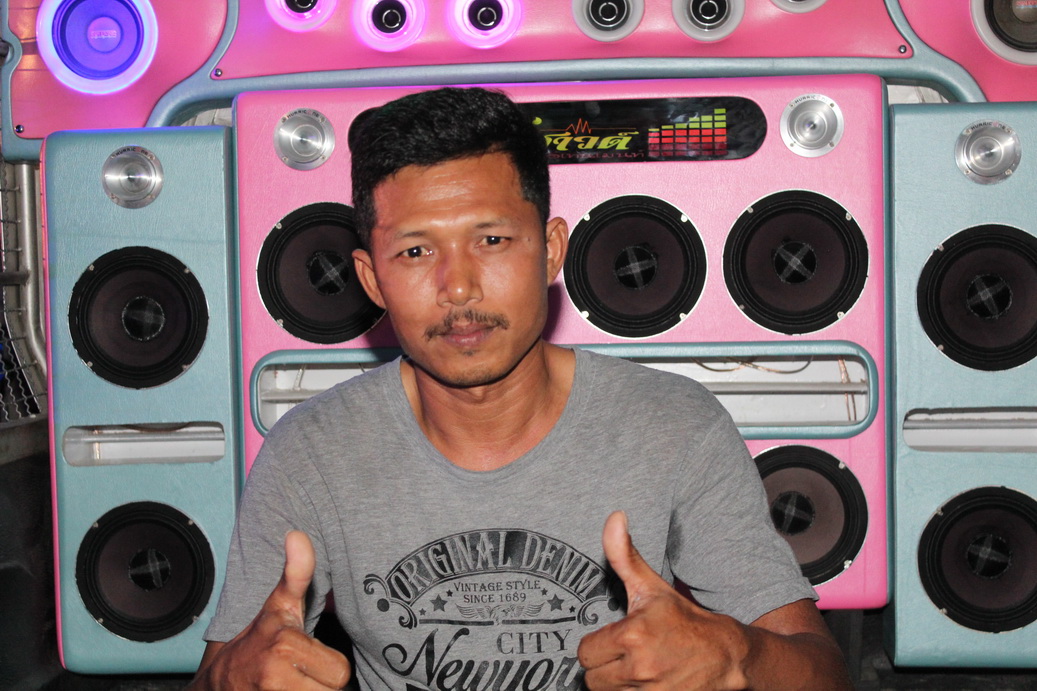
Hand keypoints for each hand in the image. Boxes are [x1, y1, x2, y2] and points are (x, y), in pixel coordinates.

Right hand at [200, 531, 350, 689]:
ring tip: (295, 684)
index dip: (330, 668)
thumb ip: (296, 572)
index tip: (311, 657)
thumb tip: (297, 534)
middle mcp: (275, 674)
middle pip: (334, 690)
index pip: (341, 671)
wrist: (218, 684)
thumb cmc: (257, 640)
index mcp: (285, 644)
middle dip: (323, 685)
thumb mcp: (278, 605)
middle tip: (304, 674)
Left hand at [577, 512, 750, 689]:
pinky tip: (645, 684)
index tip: (614, 641)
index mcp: (632, 635)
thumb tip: (614, 517)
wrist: (727, 656)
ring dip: (618, 686)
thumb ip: (624, 555)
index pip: (585, 653)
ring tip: (636, 670)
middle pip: (594, 679)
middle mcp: (641, 668)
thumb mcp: (652, 587)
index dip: (596, 646)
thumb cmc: (684, 620)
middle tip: (624, 656)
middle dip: (605, 668)